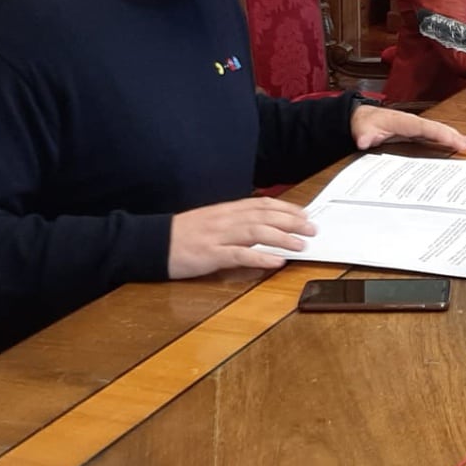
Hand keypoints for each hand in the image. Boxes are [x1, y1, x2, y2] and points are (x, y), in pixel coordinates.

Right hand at [168, 197, 314, 278]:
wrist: (153, 242)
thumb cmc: (182, 234)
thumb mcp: (210, 221)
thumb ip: (233, 222)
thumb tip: (259, 225)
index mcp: (225, 210)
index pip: (262, 204)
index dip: (286, 208)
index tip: (305, 214)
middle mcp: (225, 219)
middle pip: (264, 216)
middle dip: (291, 221)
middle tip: (312, 229)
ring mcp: (218, 236)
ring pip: (256, 232)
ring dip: (282, 237)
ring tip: (301, 245)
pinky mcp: (210, 255)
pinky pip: (239, 254)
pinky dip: (260, 257)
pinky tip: (276, 261)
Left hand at [350, 104, 465, 152]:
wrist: (361, 118)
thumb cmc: (364, 123)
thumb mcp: (361, 130)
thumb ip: (364, 136)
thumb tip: (363, 141)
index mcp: (401, 121)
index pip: (424, 127)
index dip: (439, 133)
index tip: (452, 139)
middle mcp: (412, 121)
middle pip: (435, 127)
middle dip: (452, 135)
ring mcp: (415, 125)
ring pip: (438, 129)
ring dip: (453, 136)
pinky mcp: (416, 130)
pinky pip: (434, 132)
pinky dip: (447, 136)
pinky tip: (458, 142)